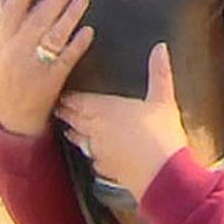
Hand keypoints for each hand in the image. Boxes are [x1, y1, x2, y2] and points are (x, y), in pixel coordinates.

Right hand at [0, 0, 93, 136]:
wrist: (13, 119)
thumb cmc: (8, 79)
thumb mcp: (1, 49)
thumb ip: (7, 22)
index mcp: (4, 42)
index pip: (11, 10)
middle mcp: (18, 51)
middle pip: (37, 19)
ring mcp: (35, 66)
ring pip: (53, 36)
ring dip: (70, 15)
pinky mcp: (52, 80)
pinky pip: (67, 58)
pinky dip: (78, 44)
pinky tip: (89, 31)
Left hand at [55, 42, 187, 199]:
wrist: (161, 175)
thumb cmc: (161, 134)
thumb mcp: (163, 99)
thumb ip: (159, 72)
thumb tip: (160, 48)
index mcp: (104, 108)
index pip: (77, 100)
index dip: (69, 97)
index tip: (63, 93)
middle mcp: (94, 129)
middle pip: (72, 118)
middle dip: (66, 112)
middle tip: (60, 107)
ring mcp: (96, 151)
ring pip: (77, 139)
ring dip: (73, 132)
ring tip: (69, 128)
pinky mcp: (104, 169)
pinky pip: (91, 158)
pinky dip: (90, 152)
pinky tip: (95, 153)